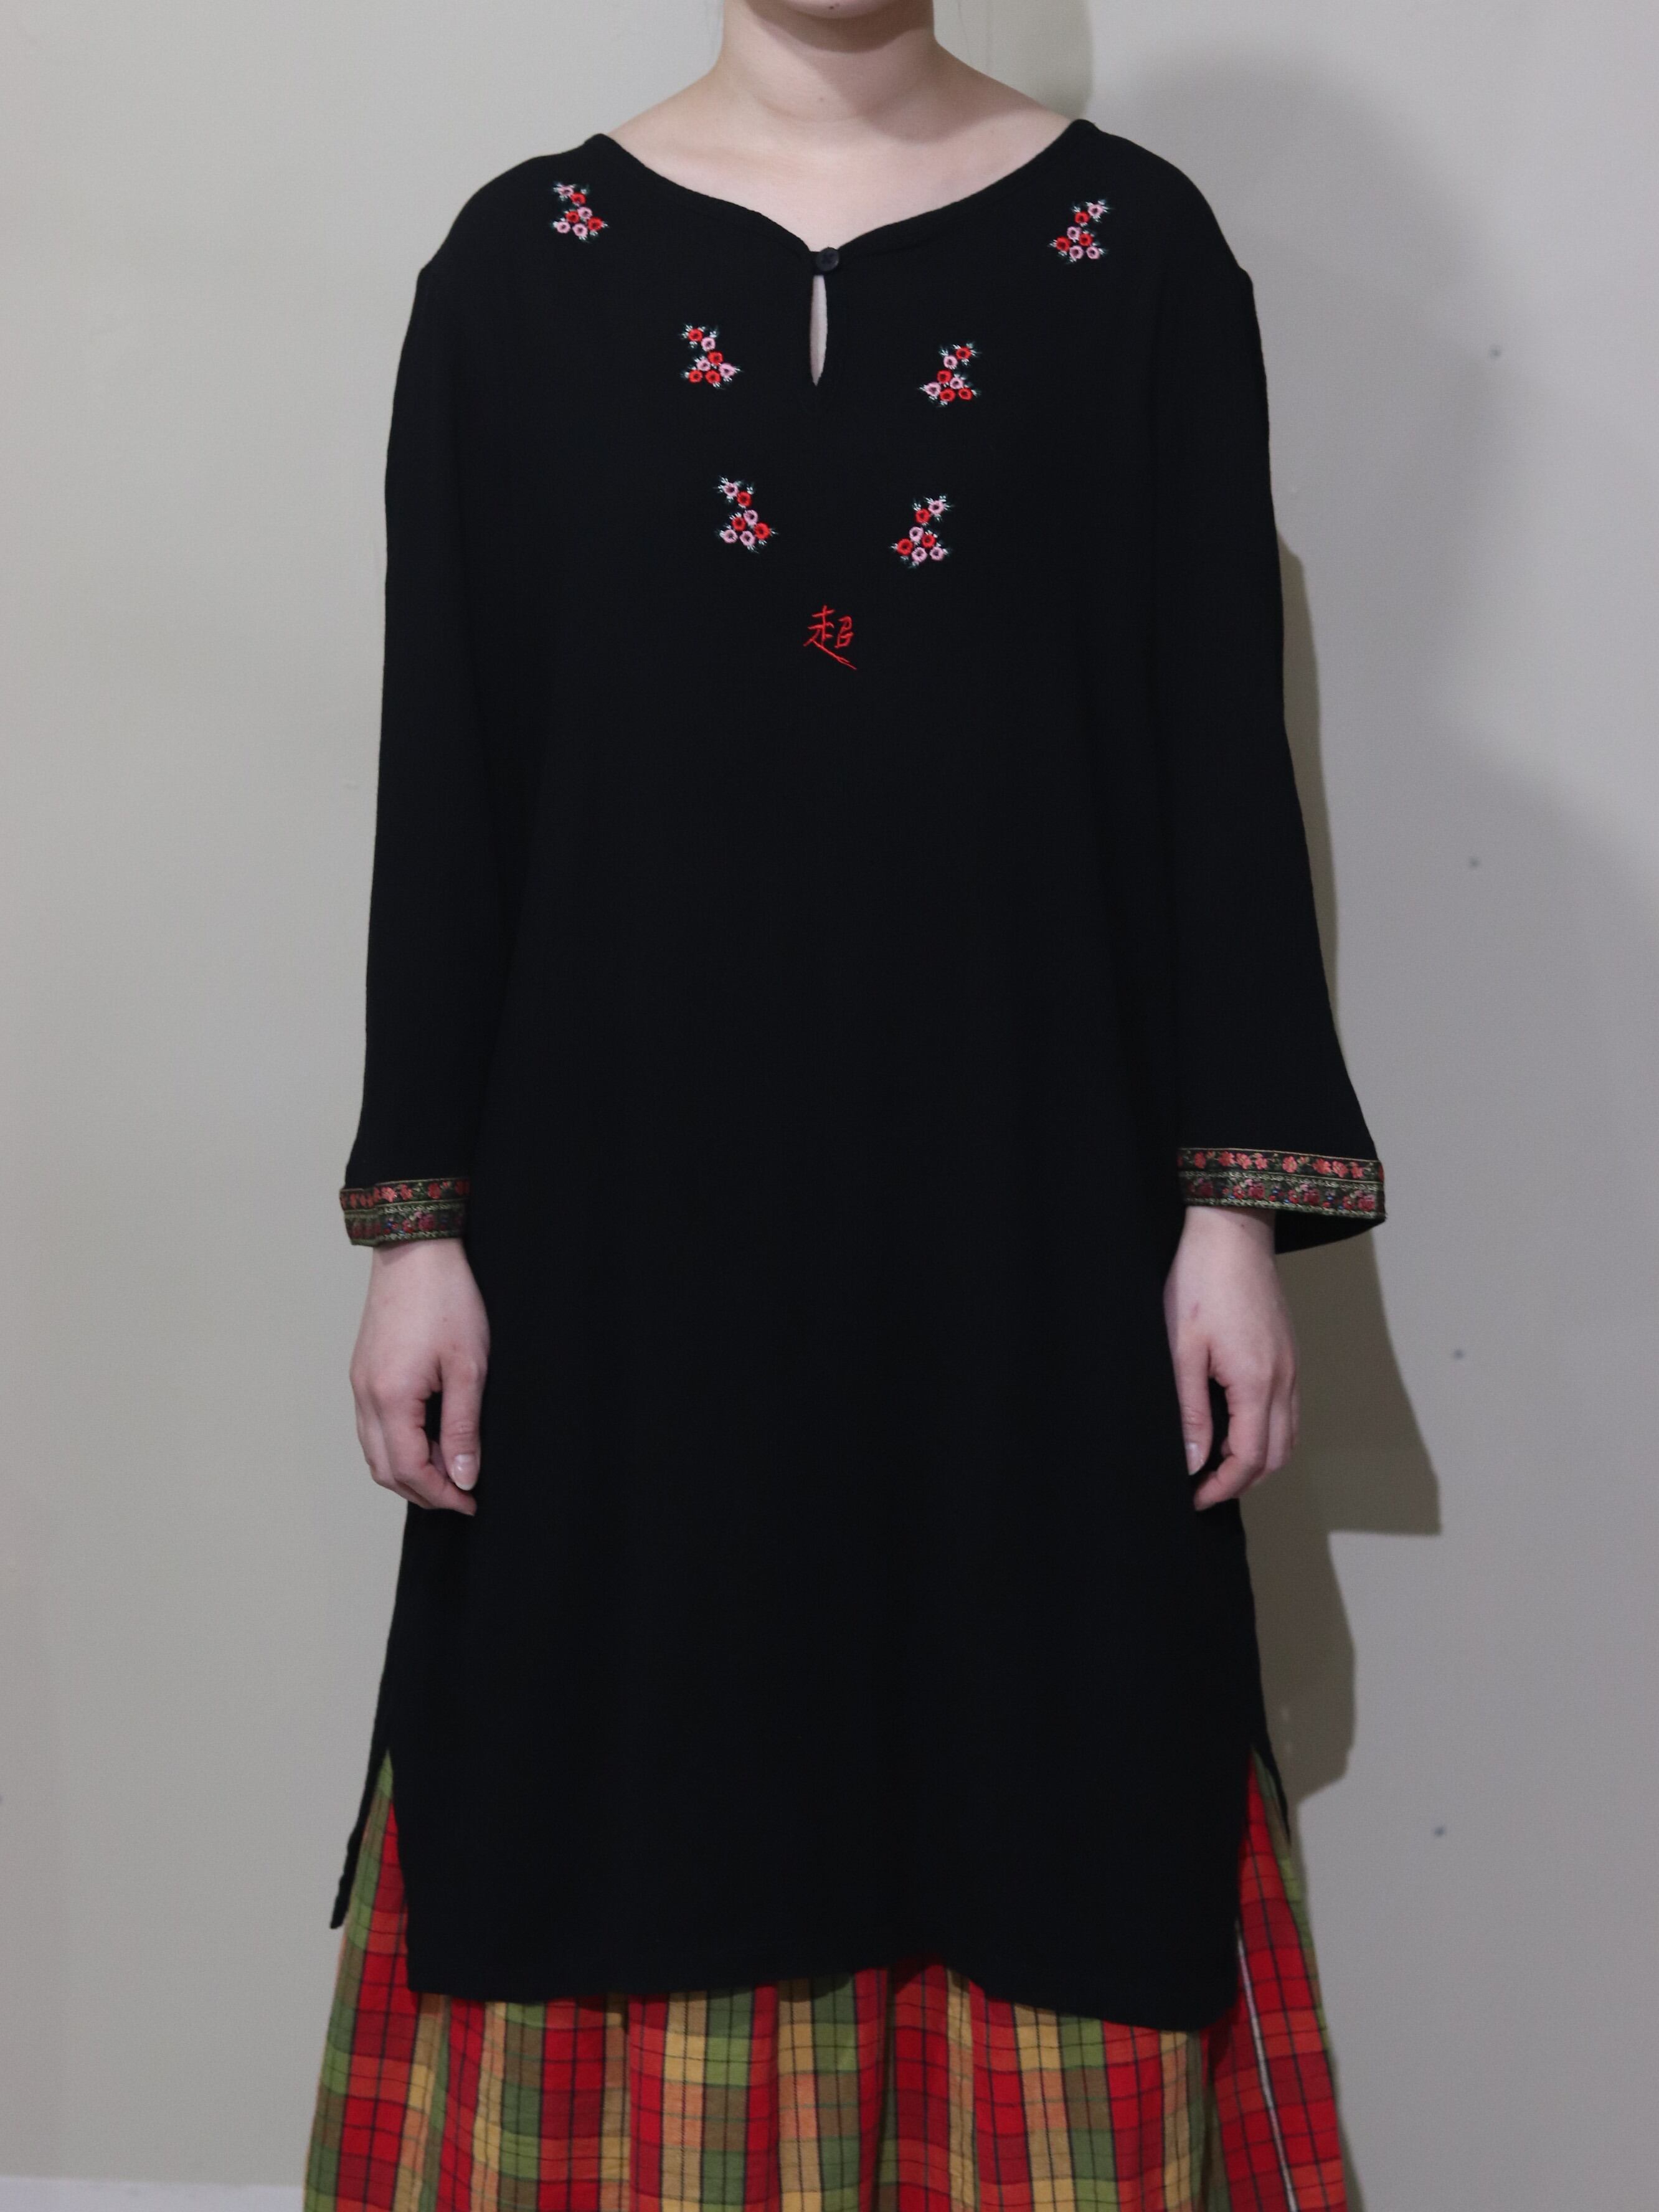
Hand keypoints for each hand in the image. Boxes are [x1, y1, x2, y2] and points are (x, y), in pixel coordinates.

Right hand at [349, 1239, 489, 1514]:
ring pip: (374, 1451)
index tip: (471, 1502)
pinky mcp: (362, 1373)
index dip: (440, 1494)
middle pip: (385, 1469)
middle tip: (463, 1493)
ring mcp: (358, 1384)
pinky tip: (429, 1438)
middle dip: (423, 1491)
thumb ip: (463, 1428)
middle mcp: (364, 1396)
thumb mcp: (468, 1367)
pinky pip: (372, 1427)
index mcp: (389, 1397)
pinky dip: (397, 1446)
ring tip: (450, 1469)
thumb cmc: (447, 1300)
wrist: (416, 1250)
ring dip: (408, 1471)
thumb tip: (462, 1478)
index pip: (408, 1470)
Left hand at [1163, 1206, 1297, 1509]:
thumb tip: (1192, 1460)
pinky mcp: (1288, 1353)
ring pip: (1287, 1435)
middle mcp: (1284, 1379)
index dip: (1222, 1486)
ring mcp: (1292, 1366)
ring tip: (1214, 1461)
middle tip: (1201, 1486)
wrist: (1233, 1230)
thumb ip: (1189, 1409)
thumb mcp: (1181, 1349)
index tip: (1193, 1497)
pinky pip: (1288, 1409)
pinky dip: (1266, 1431)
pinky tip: (1233, 1425)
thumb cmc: (1200, 1281)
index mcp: (1257, 1381)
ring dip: (1256, 1458)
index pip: (1250, 1459)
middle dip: (1241, 1480)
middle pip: (1276, 1456)